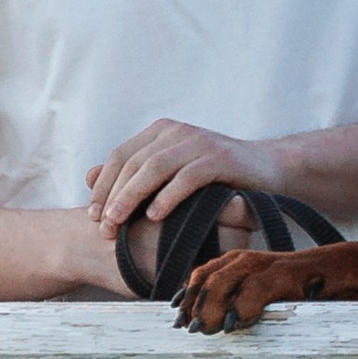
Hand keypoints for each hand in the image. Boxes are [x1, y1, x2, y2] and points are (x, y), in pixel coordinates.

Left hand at [88, 118, 282, 236]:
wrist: (269, 169)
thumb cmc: (216, 177)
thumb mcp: (171, 172)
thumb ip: (134, 173)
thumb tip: (88, 176)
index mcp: (162, 131)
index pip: (120, 156)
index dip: (103, 185)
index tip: (92, 215)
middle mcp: (177, 131)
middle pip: (133, 162)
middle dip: (113, 196)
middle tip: (102, 227)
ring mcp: (199, 142)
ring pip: (155, 168)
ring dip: (132, 196)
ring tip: (118, 223)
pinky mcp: (220, 158)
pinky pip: (187, 177)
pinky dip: (168, 196)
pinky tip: (155, 217)